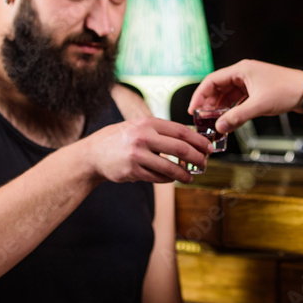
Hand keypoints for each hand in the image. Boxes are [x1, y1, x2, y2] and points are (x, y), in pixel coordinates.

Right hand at [88, 117, 211, 183]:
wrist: (94, 153)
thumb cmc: (121, 139)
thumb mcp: (140, 126)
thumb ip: (162, 131)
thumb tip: (191, 139)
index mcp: (148, 123)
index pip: (181, 131)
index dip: (198, 141)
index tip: (209, 148)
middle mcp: (143, 137)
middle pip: (180, 148)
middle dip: (197, 157)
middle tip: (204, 163)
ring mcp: (137, 155)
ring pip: (170, 167)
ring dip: (184, 174)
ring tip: (191, 177)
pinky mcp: (132, 171)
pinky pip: (158, 177)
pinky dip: (169, 179)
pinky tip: (173, 178)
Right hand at [188, 60, 302, 133]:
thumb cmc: (286, 91)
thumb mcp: (259, 105)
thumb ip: (237, 116)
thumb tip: (219, 127)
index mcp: (241, 70)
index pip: (212, 80)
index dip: (200, 95)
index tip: (193, 110)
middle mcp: (243, 73)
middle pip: (218, 88)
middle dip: (210, 104)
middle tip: (202, 119)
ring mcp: (250, 82)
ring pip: (228, 95)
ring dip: (221, 108)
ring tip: (214, 122)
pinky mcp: (257, 90)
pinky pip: (238, 99)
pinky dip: (233, 109)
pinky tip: (230, 120)